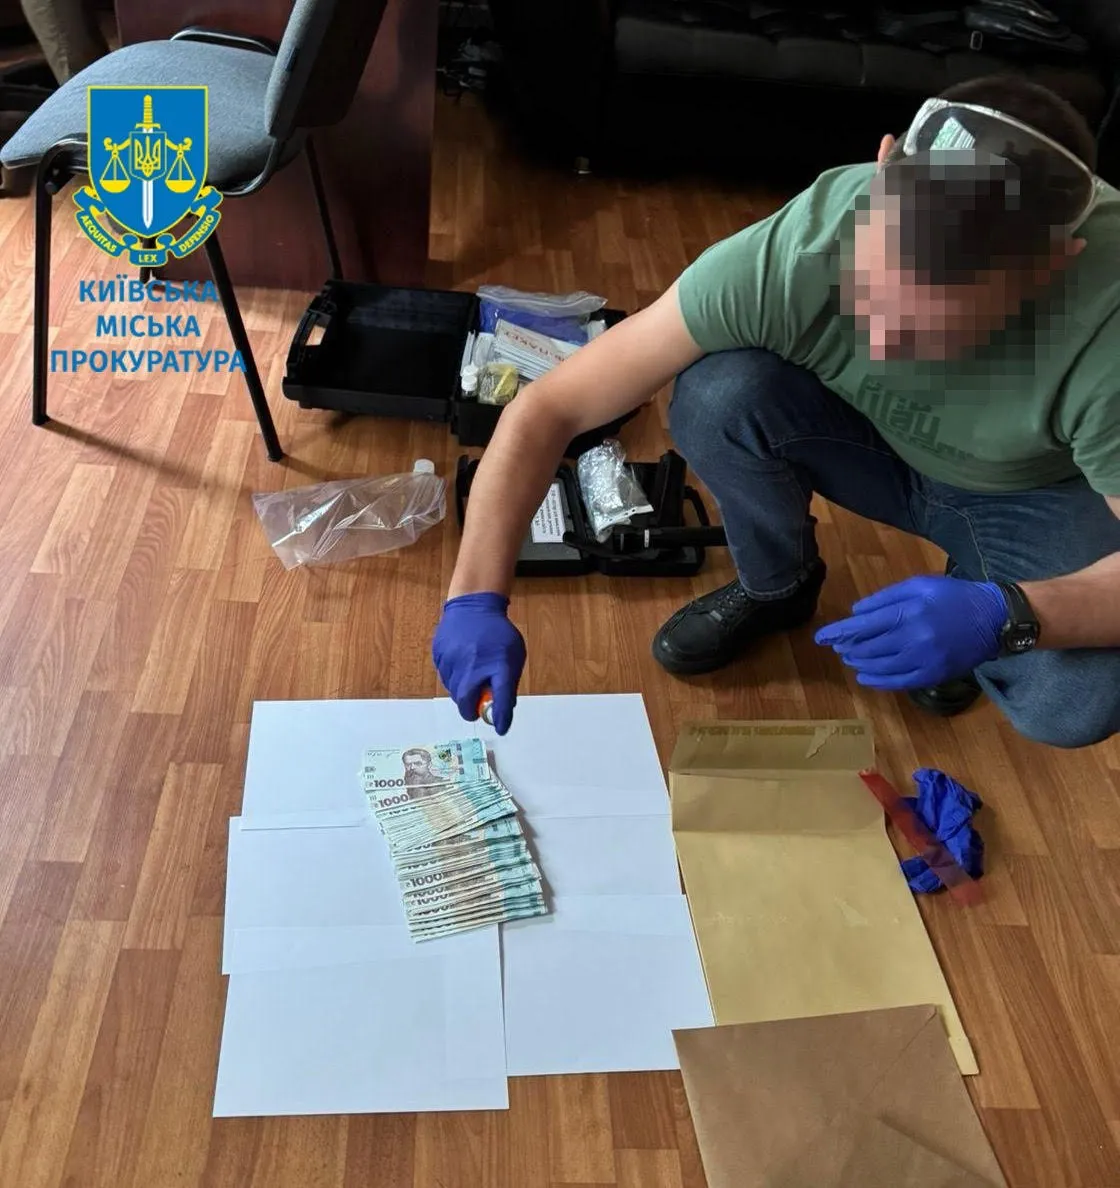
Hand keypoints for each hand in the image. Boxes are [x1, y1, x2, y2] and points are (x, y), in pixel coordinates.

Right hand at [432, 592, 525, 733]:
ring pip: (454, 692)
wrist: (473, 606)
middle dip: (472, 711)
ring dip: (463, 692)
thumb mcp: (513, 655)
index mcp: (500, 665)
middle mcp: (475, 665)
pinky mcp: (440, 656)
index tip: (501, 728)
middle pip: (467, 703)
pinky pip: (445, 679)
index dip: (501, 717)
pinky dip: (454, 679)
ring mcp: (454, 660)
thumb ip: (508, 682)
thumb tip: (500, 709)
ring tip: (471, 674)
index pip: (501, 700)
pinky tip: (461, 662)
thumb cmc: (498, 634)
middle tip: (477, 707)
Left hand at [814, 575, 1008, 689]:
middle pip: (867, 648)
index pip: (861, 626)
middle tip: (838, 647)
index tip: (820, 638)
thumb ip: (884, 598)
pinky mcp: (933, 675)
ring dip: (858, 663)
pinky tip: (865, 677)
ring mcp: (924, 660)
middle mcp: (913, 638)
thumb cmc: (953, 596)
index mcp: (908, 612)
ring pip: (879, 666)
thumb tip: (855, 614)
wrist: (995, 619)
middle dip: (847, 648)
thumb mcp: (919, 585)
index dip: (837, 633)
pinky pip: (897, 682)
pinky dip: (877, 681)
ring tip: (850, 658)